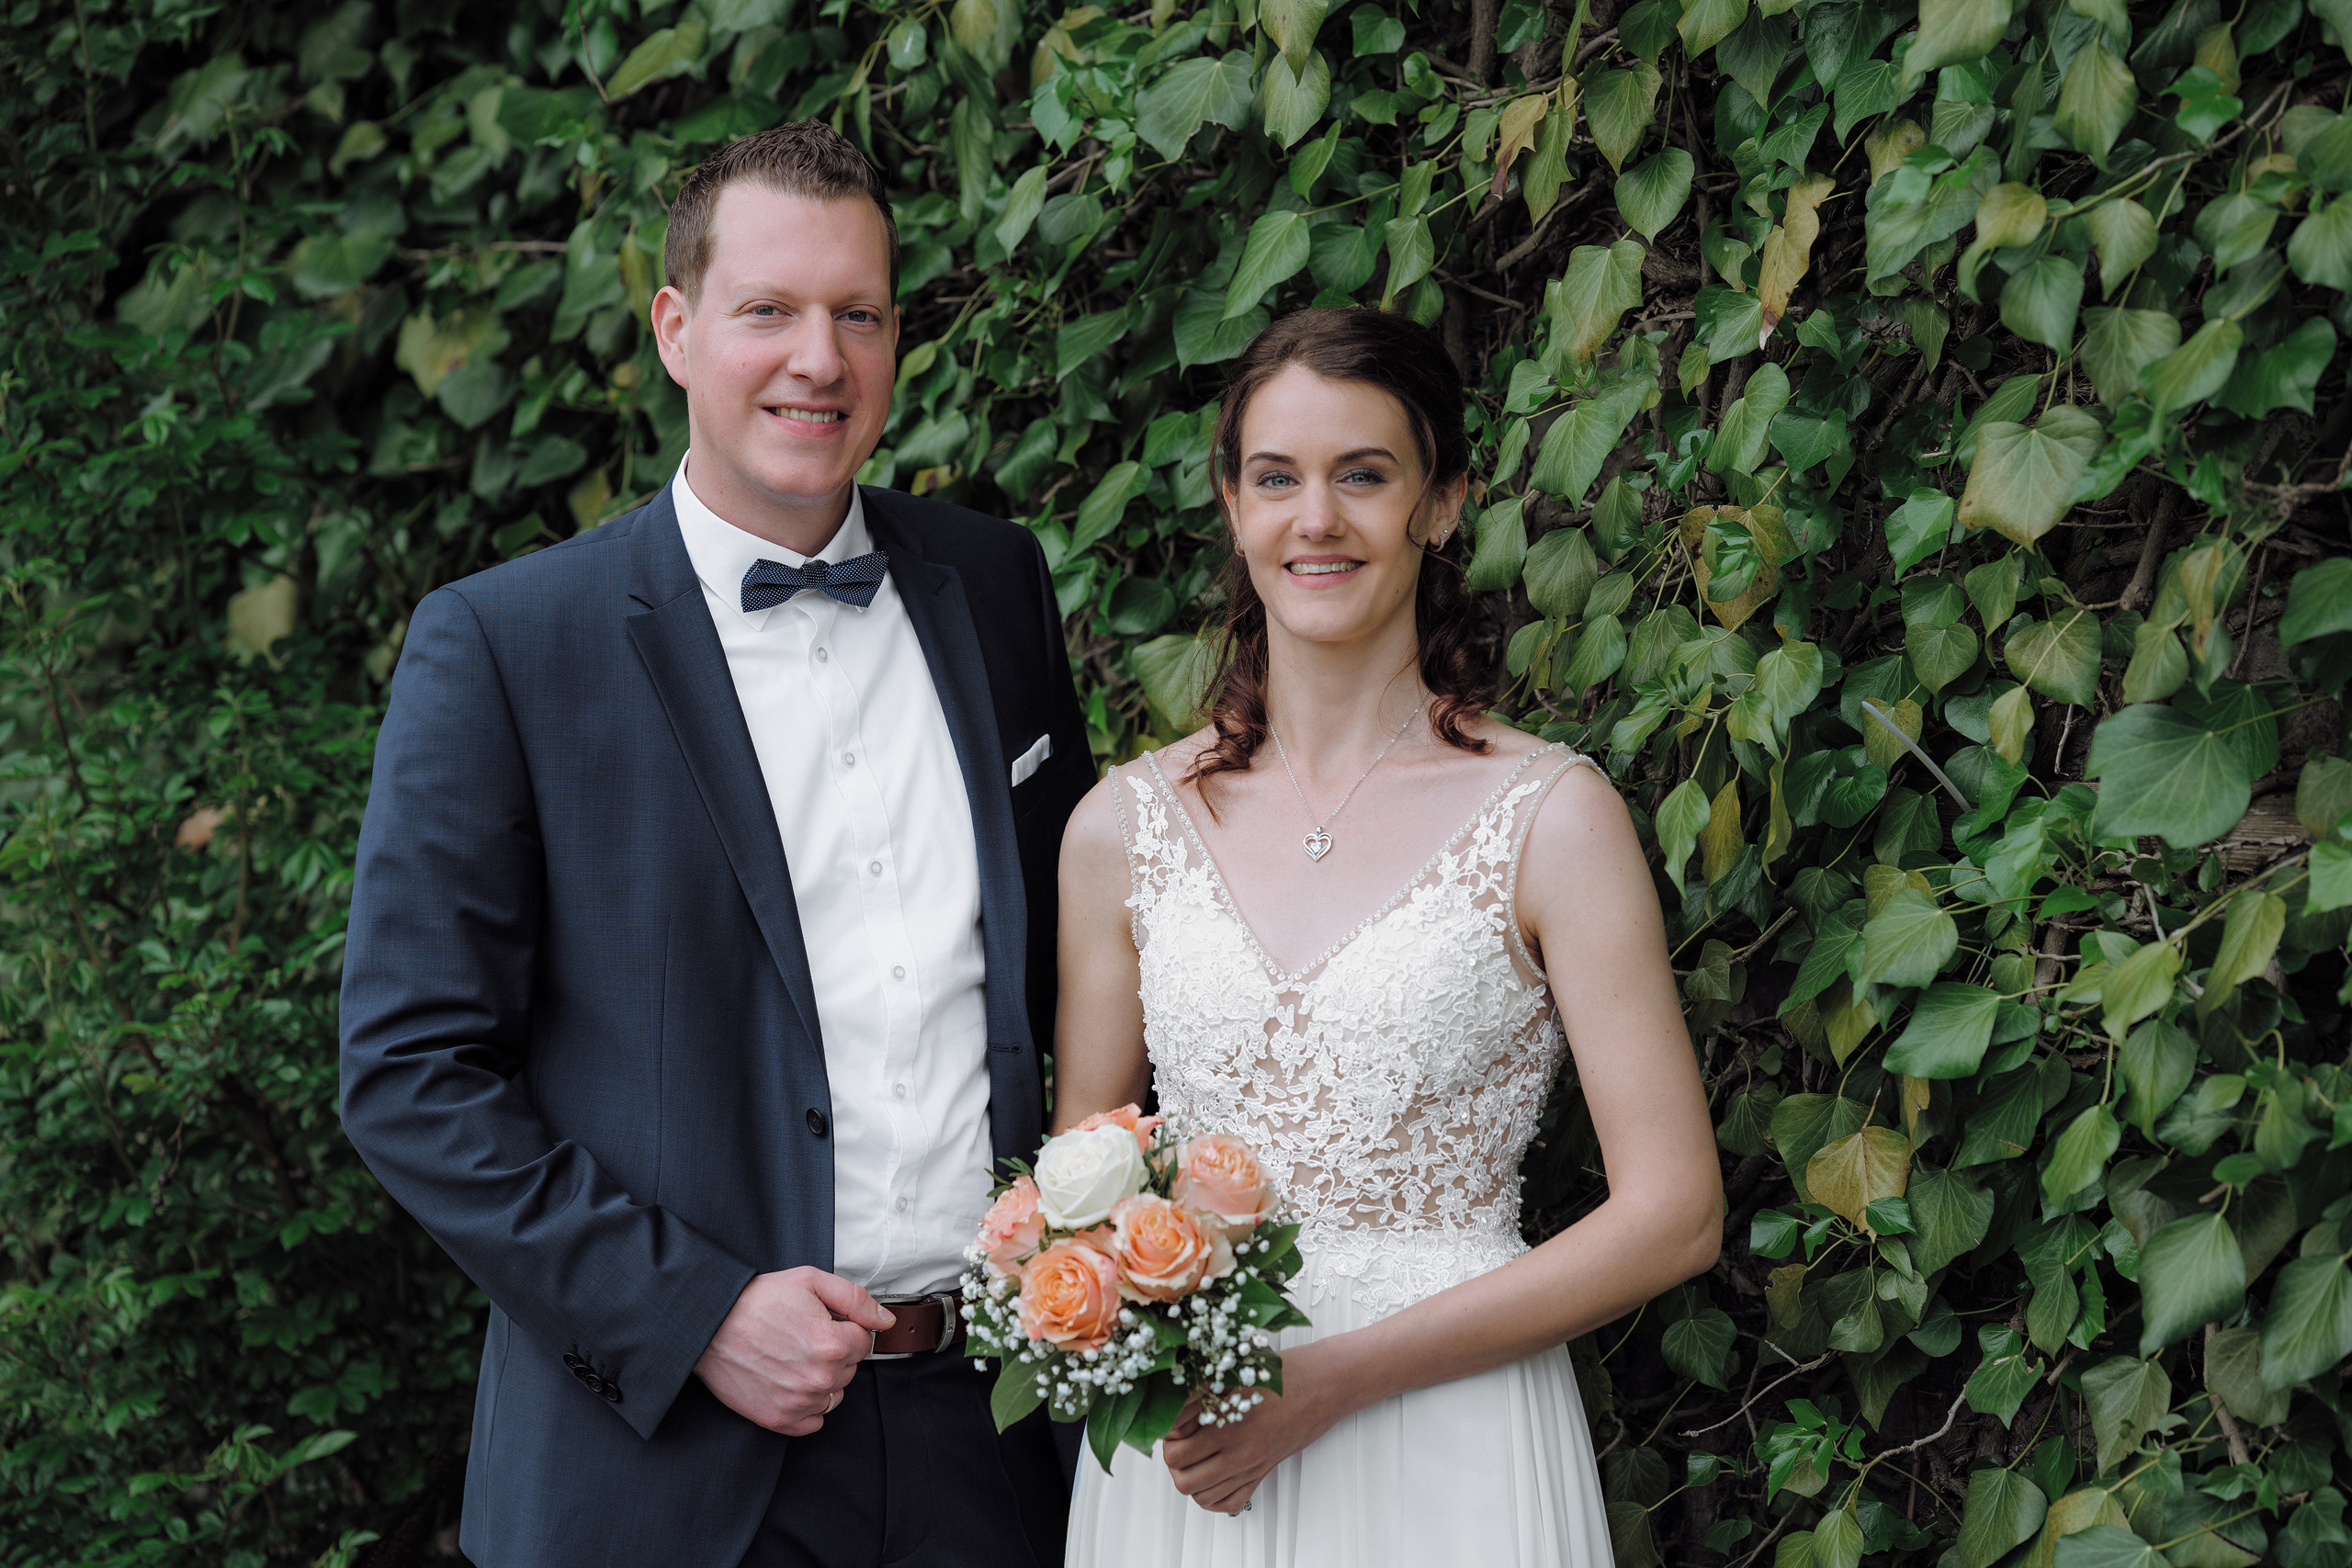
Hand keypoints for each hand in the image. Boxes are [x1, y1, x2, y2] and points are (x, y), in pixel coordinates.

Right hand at [694, 1267, 894, 1435]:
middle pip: (850, 1369)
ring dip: (822, 1378)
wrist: (710, 1325)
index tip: (821, 1321)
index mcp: (832, 1344)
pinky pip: (814, 1421)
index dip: (844, 1327)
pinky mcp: (777, 1419)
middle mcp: (819, 1378)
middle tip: (802, 1335)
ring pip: (834, 1394)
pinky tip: (790, 1382)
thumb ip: (856, 1300)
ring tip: (793, 1356)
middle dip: (834, 1351)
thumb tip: (887, 1320)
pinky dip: (808, 1406)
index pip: (863, 1341)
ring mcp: (798, 1403)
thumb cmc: (758, 1300)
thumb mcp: (811, 1281)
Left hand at [1160, 1342, 1346, 1514]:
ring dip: (1191, 1477)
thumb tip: (1171, 1402)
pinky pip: (1229, 1503)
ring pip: (1202, 1496)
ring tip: (1195, 1452)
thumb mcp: (1236, 1373)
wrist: (1325, 1384)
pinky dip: (1214, 1495)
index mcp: (1229, 1429)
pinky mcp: (1264, 1473)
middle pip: (1183, 1480)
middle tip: (1180, 1437)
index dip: (1166, 1436)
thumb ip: (1201, 1391)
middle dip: (1174, 1460)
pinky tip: (1213, 1472)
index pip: (1175, 1452)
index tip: (1172, 1421)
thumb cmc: (1286, 1373)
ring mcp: (1253, 1468)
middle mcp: (1240, 1456)